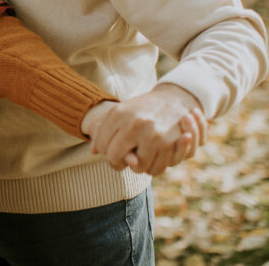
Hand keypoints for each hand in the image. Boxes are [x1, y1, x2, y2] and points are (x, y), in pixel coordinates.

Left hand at [85, 84, 208, 175]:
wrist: (175, 99)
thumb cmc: (141, 109)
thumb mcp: (119, 111)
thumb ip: (101, 128)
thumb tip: (93, 151)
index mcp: (119, 113)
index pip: (101, 145)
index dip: (104, 150)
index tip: (111, 147)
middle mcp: (135, 124)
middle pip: (115, 158)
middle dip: (117, 161)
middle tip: (124, 156)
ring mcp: (153, 135)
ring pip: (136, 167)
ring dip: (137, 165)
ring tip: (140, 155)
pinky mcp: (169, 144)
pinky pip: (155, 170)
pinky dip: (153, 167)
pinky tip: (152, 157)